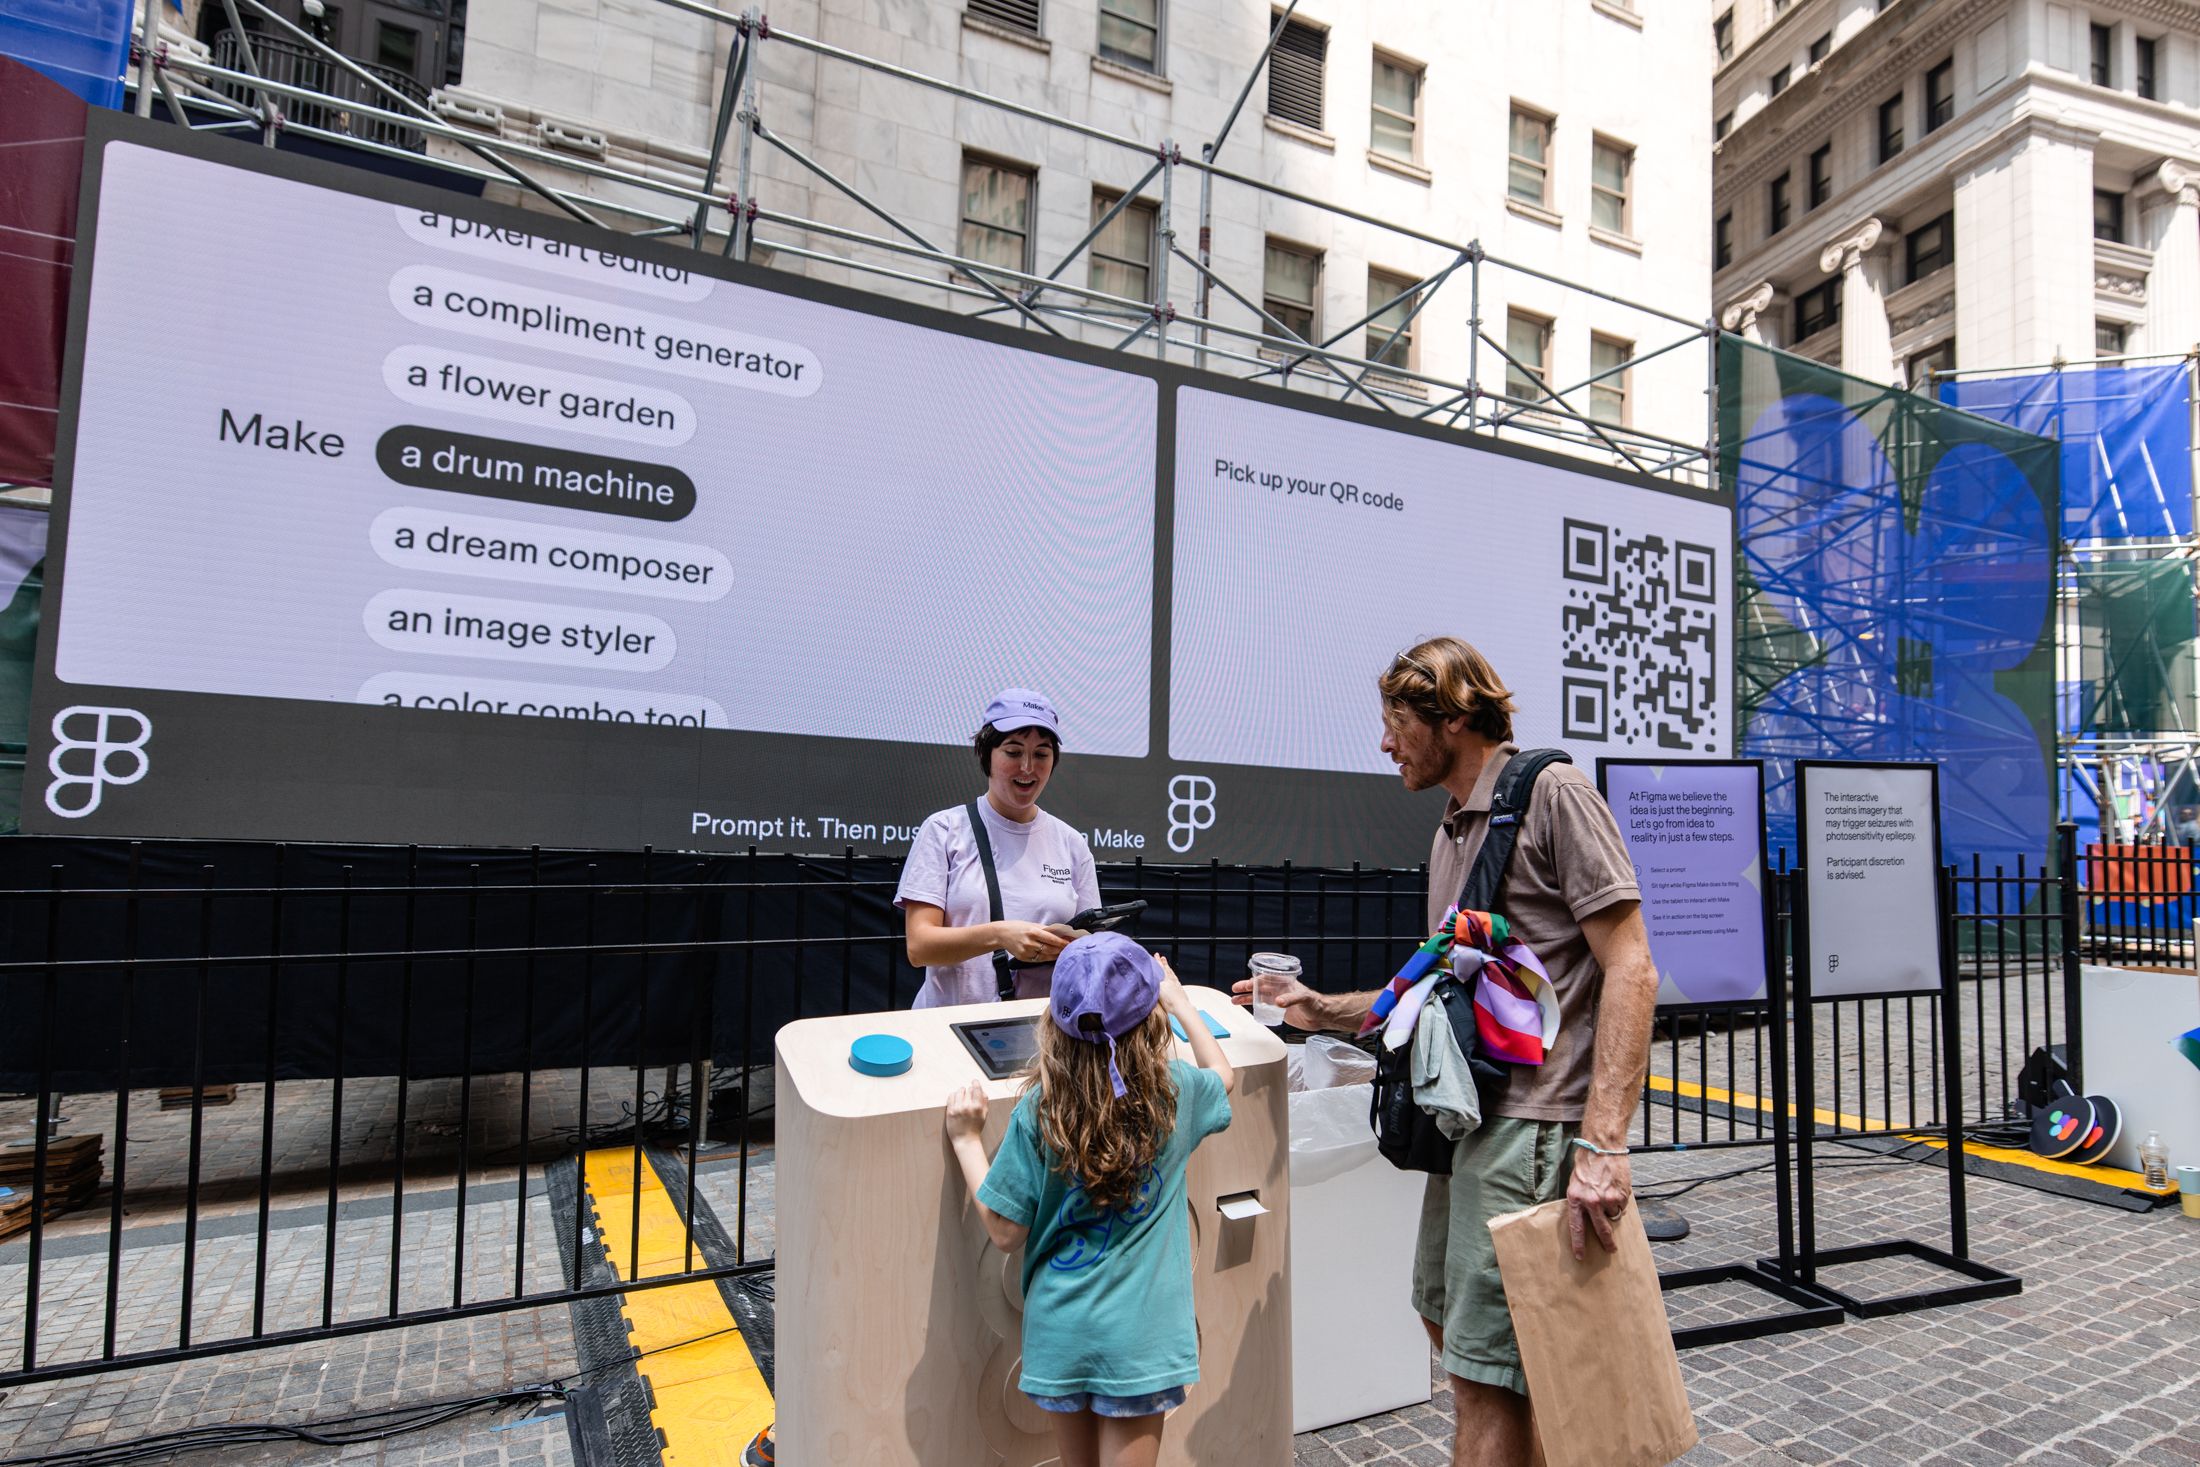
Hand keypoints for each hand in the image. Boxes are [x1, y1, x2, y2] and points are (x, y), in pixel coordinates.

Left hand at [944, 1081, 988, 1139]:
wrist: (965, 1140)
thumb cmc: (976, 1128)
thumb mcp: (984, 1115)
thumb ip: (984, 1102)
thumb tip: (983, 1091)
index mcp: (978, 1107)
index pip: (976, 1088)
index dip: (975, 1083)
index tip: (974, 1081)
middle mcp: (967, 1106)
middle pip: (967, 1089)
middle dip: (969, 1091)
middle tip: (969, 1096)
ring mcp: (958, 1109)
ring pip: (959, 1091)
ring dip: (961, 1092)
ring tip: (962, 1097)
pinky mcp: (950, 1111)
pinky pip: (951, 1096)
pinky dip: (953, 1096)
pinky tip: (956, 1100)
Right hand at [995, 921, 1068, 963]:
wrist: (1001, 934)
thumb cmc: (1018, 927)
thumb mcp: (1032, 924)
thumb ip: (1046, 929)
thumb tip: (1060, 933)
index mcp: (1033, 932)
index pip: (1052, 939)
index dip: (1062, 942)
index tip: (1070, 943)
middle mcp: (1030, 942)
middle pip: (1050, 949)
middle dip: (1061, 950)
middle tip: (1070, 949)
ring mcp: (1026, 951)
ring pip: (1046, 956)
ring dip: (1056, 955)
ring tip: (1063, 953)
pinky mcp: (1024, 958)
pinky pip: (1038, 960)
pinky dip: (1047, 958)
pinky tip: (1052, 957)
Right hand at [1155, 956, 1193, 1014]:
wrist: (1181, 1007)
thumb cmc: (1170, 1002)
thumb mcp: (1159, 992)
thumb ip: (1155, 983)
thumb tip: (1152, 976)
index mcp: (1165, 980)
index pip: (1160, 968)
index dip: (1157, 962)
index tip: (1155, 956)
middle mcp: (1170, 980)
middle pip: (1165, 969)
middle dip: (1162, 962)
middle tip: (1160, 956)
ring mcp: (1175, 984)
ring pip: (1170, 972)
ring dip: (1167, 966)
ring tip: (1165, 962)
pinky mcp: (1179, 988)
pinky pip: (1175, 977)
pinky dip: (1172, 973)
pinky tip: (1172, 974)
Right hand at [1229, 972, 1324, 1029]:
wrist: (1321, 1017)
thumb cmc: (1316, 1003)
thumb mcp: (1303, 998)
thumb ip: (1290, 999)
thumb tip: (1277, 1002)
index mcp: (1284, 983)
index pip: (1265, 979)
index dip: (1253, 981)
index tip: (1243, 985)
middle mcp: (1279, 990)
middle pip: (1259, 987)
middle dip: (1246, 988)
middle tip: (1234, 990)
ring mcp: (1278, 1000)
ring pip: (1259, 997)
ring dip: (1247, 998)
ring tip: (1235, 1001)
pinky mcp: (1279, 1011)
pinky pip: (1264, 1007)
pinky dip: (1255, 1007)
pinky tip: (1248, 1009)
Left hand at [1565, 1145, 1631, 1260]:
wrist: (1602, 1147)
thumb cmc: (1587, 1163)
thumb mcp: (1576, 1183)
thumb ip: (1581, 1201)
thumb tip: (1589, 1218)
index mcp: (1575, 1199)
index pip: (1576, 1227)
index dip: (1578, 1243)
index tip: (1580, 1256)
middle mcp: (1591, 1202)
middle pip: (1600, 1229)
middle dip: (1607, 1242)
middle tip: (1611, 1249)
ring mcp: (1607, 1199)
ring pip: (1613, 1215)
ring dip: (1613, 1209)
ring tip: (1609, 1192)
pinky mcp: (1621, 1195)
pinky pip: (1622, 1205)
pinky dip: (1621, 1199)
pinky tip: (1616, 1186)